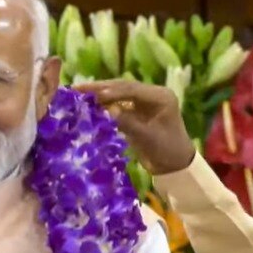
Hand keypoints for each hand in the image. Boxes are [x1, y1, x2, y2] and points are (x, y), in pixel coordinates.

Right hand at [75, 80, 195, 173]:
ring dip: (99, 94)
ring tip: (78, 93)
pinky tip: (88, 105)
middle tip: (78, 88)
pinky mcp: (136, 110)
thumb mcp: (148, 138)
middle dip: (100, 88)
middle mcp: (152, 94)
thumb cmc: (166, 151)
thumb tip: (107, 109)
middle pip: (123, 87)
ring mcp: (143, 102)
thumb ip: (128, 122)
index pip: (132, 89)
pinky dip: (103, 104)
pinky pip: (118, 103)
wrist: (174, 165)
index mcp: (161, 96)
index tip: (94, 95)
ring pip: (118, 93)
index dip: (112, 91)